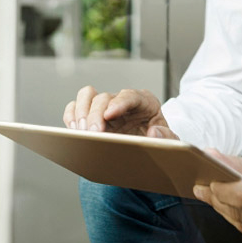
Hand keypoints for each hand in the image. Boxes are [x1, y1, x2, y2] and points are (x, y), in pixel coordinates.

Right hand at [62, 85, 177, 138]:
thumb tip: (153, 133)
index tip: (110, 114)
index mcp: (144, 102)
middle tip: (94, 133)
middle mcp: (122, 100)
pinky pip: (75, 107)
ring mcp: (105, 106)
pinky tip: (72, 131)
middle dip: (96, 114)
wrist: (149, 146)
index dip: (120, 103)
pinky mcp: (91, 115)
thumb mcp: (170, 141)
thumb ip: (167, 137)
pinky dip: (71, 116)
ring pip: (87, 96)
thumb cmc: (158, 140)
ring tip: (80, 132)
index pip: (131, 96)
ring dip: (81, 112)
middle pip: (104, 97)